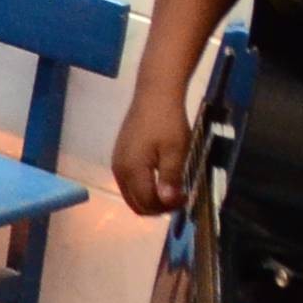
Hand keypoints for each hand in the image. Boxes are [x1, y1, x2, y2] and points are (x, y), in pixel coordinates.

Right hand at [111, 83, 195, 216]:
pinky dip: (144, 188)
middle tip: (180, 196)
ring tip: (172, 188)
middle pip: (136, 204)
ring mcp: (117, 163)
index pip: (147, 203)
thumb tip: (168, 202)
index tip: (186, 196)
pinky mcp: (119, 156)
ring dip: (151, 198)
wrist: (154, 95)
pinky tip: (159, 177)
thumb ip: (170, 178)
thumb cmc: (168, 122)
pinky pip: (129, 183)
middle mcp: (119, 170)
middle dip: (158, 207)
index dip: (167, 207)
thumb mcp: (175, 151)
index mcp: (132, 170)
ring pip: (131, 195)